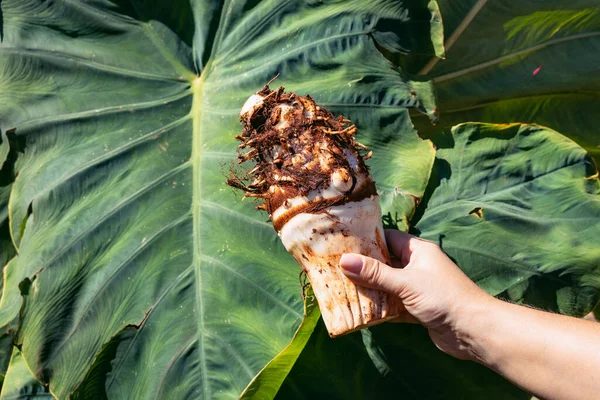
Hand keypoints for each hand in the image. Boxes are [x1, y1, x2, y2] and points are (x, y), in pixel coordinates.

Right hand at [339, 230, 492, 360]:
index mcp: (418, 251)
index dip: (367, 240)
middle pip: (384, 263)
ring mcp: (417, 288)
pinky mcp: (417, 309)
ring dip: (370, 289)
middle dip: (363, 268)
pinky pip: (392, 304)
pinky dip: (379, 308)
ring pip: (387, 285)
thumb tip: (344, 261)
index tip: (342, 243)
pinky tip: (360, 311)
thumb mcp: (405, 282)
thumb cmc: (443, 298)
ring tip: (342, 289)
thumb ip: (375, 273)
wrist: (474, 331)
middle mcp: (417, 266)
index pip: (387, 238)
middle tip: (335, 268)